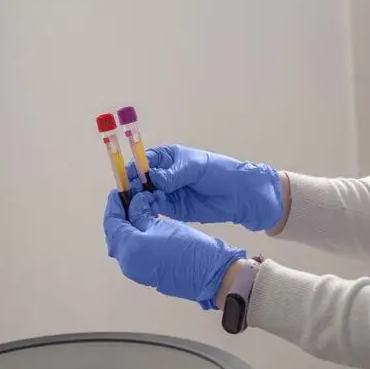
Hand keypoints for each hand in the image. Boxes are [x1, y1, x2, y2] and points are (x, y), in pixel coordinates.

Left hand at [104, 190, 245, 308]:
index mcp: (130, 248)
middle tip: (124, 199)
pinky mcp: (145, 274)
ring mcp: (136, 271)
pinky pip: (131, 253)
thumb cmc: (190, 247)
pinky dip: (132, 238)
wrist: (210, 274)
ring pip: (122, 244)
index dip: (114, 205)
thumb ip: (142, 213)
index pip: (113, 223)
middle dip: (118, 216)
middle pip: (114, 235)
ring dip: (124, 227)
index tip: (118, 191)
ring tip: (134, 210)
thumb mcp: (163, 224)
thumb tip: (134, 204)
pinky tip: (141, 226)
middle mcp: (128, 262)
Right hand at [126, 145, 283, 230]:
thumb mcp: (195, 167)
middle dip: (134, 185)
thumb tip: (153, 178)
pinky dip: (148, 209)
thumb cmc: (219, 172)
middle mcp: (164, 174)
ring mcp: (167, 192)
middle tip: (132, 193)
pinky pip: (155, 208)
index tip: (130, 176)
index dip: (135, 168)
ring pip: (145, 195)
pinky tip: (146, 211)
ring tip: (138, 203)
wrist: (239, 194)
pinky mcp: (172, 209)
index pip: (144, 160)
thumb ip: (173, 173)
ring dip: (139, 199)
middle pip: (141, 179)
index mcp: (168, 157)